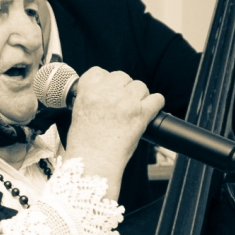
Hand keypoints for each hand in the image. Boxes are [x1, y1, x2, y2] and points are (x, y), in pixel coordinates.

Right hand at [62, 68, 163, 198]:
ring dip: (138, 96)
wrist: (93, 162)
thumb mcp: (78, 114)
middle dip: (123, 88)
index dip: (105, 81)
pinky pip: (156, 99)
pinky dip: (155, 105)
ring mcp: (125, 102)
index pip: (99, 72)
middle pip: (122, 76)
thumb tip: (104, 93)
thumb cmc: (84, 145)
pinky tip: (148, 113)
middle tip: (121, 103)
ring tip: (133, 111)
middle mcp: (107, 93)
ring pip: (140, 86)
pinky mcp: (141, 114)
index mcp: (88, 91)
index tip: (107, 90)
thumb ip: (90, 98)